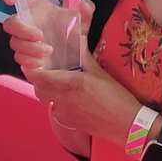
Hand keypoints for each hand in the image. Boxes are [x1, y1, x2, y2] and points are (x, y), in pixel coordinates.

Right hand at [1, 0, 92, 72]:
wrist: (74, 58)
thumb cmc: (72, 35)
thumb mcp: (82, 22)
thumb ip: (85, 11)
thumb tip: (84, 5)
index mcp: (38, 10)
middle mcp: (28, 24)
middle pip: (10, 23)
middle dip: (22, 30)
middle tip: (39, 35)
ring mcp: (24, 42)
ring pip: (15, 43)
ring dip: (31, 48)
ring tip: (49, 51)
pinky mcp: (25, 58)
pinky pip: (20, 58)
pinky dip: (30, 60)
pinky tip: (41, 62)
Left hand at [1, 0, 137, 141]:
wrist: (128, 125)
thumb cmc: (116, 97)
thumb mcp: (99, 71)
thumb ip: (82, 54)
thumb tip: (74, 34)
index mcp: (71, 84)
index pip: (38, 76)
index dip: (33, 68)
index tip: (35, 60)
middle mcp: (63, 100)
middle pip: (39, 87)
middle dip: (38, 77)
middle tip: (45, 66)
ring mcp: (65, 113)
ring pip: (45, 99)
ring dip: (46, 89)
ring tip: (55, 79)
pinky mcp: (69, 122)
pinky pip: (55, 109)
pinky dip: (56, 100)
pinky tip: (67, 95)